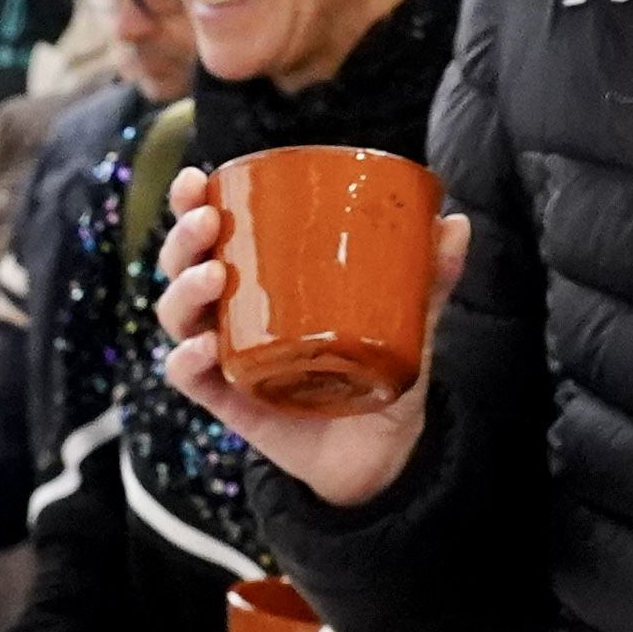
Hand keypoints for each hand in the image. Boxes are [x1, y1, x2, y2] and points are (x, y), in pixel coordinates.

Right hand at [149, 166, 458, 509]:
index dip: (192, 204)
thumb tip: (456, 222)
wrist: (382, 452)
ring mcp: (227, 358)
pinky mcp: (227, 403)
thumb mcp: (407, 321)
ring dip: (184, 291)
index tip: (197, 179)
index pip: (213, 233)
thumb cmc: (379, 374)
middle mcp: (233, 315)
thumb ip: (428, 277)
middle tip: (207, 224)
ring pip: (176, 318)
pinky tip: (204, 347)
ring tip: (214, 277)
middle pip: (182, 268)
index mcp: (261, 282)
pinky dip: (186, 359)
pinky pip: (187, 378)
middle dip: (183, 239)